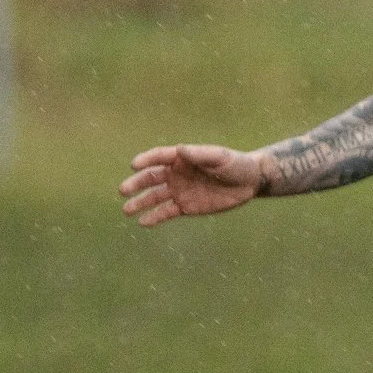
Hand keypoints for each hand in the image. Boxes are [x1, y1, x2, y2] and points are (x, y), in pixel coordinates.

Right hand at [119, 144, 266, 225]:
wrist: (249, 183)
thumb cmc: (235, 164)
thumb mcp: (220, 157)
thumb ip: (200, 155)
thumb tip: (180, 150)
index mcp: (181, 159)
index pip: (158, 157)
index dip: (146, 160)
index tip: (134, 165)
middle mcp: (176, 174)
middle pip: (151, 178)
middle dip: (136, 184)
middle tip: (122, 191)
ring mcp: (179, 191)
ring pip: (155, 197)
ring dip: (140, 203)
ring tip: (126, 210)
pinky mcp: (186, 207)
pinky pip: (167, 212)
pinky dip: (155, 217)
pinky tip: (143, 222)